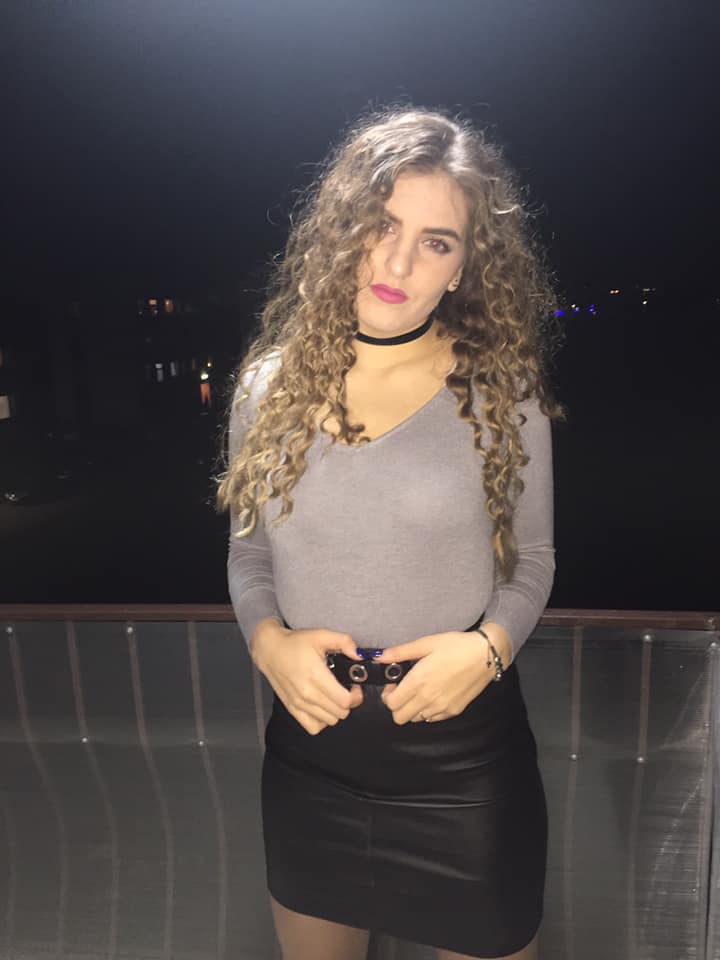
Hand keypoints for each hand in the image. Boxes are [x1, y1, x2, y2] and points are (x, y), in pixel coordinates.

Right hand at [254, 623, 364, 735]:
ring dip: (336, 711)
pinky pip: (313, 727)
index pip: (344, 701)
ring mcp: (299, 704)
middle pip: (340, 713)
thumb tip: (359, 655)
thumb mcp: (321, 635)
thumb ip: (343, 641)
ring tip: (334, 696)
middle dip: (349, 702)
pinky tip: (322, 706)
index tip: (353, 686)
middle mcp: (307, 694)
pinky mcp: (292, 709)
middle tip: (345, 689)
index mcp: (316, 676)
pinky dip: (322, 721)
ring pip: (330, 721)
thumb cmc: (295, 643)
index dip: (355, 695)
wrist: (270, 650)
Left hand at [373, 623, 511, 724]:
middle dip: (396, 705)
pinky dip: (427, 711)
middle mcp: (429, 699)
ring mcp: (442, 707)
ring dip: (412, 708)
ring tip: (419, 691)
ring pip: (415, 720)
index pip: (391, 704)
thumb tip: (380, 656)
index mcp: (419, 682)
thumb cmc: (456, 646)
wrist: (486, 655)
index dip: (387, 695)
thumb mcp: (426, 643)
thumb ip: (400, 652)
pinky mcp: (453, 711)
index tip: (394, 684)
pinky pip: (432, 718)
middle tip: (403, 690)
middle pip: (399, 718)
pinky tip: (433, 694)